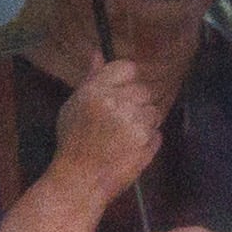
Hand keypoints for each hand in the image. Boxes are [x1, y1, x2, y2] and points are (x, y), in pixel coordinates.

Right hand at [46, 59, 167, 207]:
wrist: (80, 178)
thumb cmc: (74, 141)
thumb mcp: (73, 106)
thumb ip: (90, 78)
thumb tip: (98, 53)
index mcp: (96, 91)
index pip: (128, 68)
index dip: (126, 80)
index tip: (120, 92)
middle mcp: (118, 104)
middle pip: (144, 89)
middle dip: (136, 102)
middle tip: (120, 119)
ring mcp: (135, 123)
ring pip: (153, 110)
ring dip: (144, 121)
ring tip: (123, 136)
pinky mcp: (147, 142)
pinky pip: (158, 131)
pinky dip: (148, 138)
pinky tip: (129, 147)